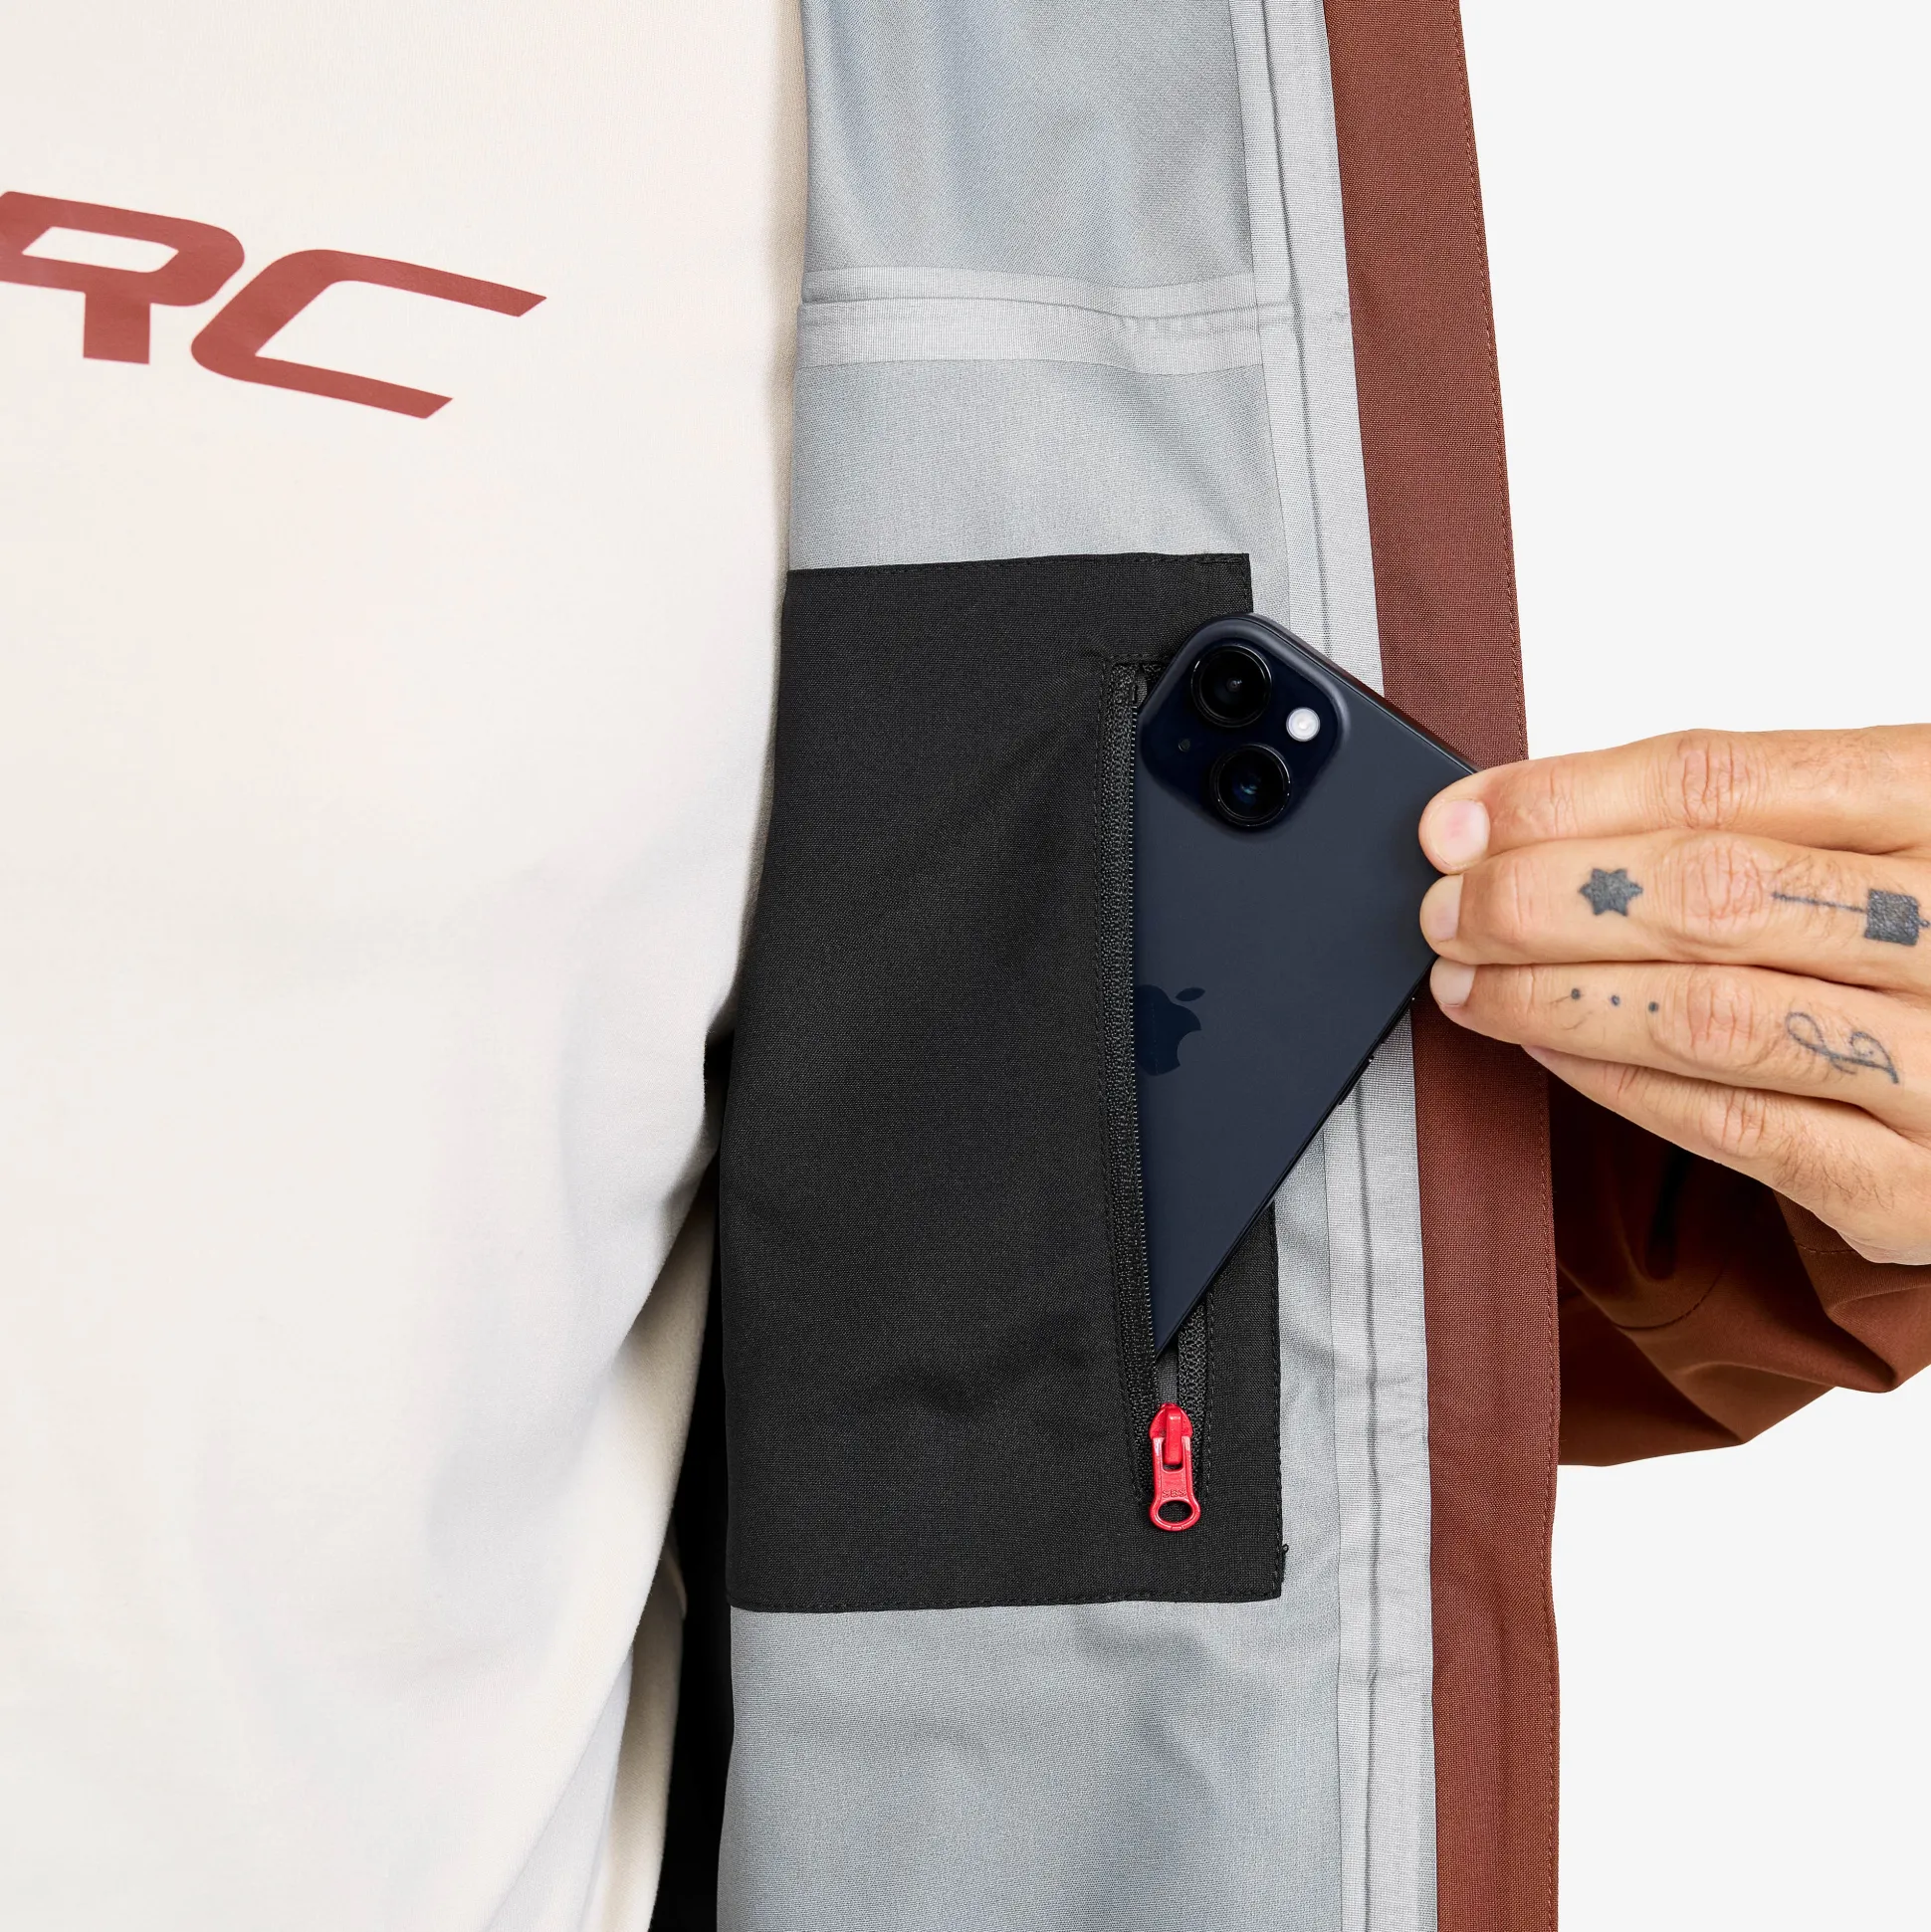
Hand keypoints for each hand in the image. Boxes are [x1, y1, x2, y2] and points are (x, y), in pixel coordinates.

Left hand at [1417, 728, 1930, 1265]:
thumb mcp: (1873, 839)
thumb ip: (1732, 821)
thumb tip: (1521, 821)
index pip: (1718, 780)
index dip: (1562, 801)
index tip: (1462, 822)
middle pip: (1703, 893)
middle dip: (1536, 900)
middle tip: (1448, 909)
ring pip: (1704, 1015)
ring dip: (1552, 994)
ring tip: (1468, 980)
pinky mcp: (1906, 1178)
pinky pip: (1727, 1124)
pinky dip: (1612, 1079)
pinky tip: (1542, 1043)